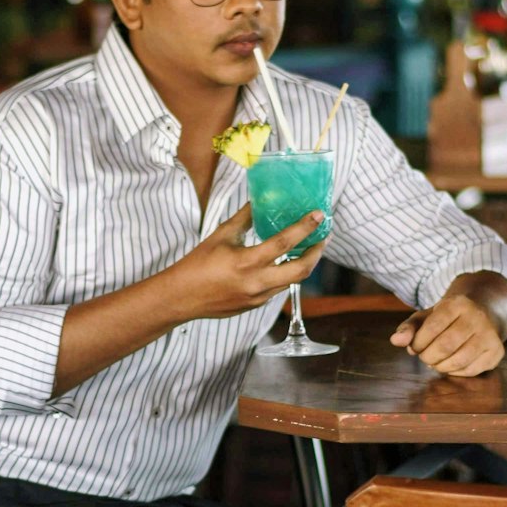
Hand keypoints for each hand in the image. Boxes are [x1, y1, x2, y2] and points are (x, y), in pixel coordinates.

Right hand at [167, 203, 325, 320]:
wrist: (182, 297)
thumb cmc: (198, 264)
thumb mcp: (221, 236)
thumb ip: (244, 219)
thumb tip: (259, 200)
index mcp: (247, 262)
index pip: (284, 243)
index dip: (305, 228)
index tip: (319, 215)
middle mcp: (256, 282)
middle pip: (300, 270)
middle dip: (317, 253)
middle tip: (323, 238)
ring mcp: (258, 297)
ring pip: (292, 281)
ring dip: (304, 264)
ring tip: (309, 249)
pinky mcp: (255, 305)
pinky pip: (278, 288)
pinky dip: (285, 274)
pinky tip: (285, 264)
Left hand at [389, 294, 506, 376]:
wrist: (482, 313)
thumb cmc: (448, 318)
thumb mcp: (426, 317)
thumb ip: (408, 327)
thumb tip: (395, 341)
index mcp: (457, 304)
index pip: (432, 328)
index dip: (419, 342)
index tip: (415, 347)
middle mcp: (477, 317)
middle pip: (445, 346)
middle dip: (428, 357)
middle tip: (424, 357)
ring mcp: (490, 335)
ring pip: (459, 360)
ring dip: (440, 366)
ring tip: (434, 362)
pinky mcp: (496, 352)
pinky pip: (471, 370)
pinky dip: (454, 372)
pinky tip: (449, 364)